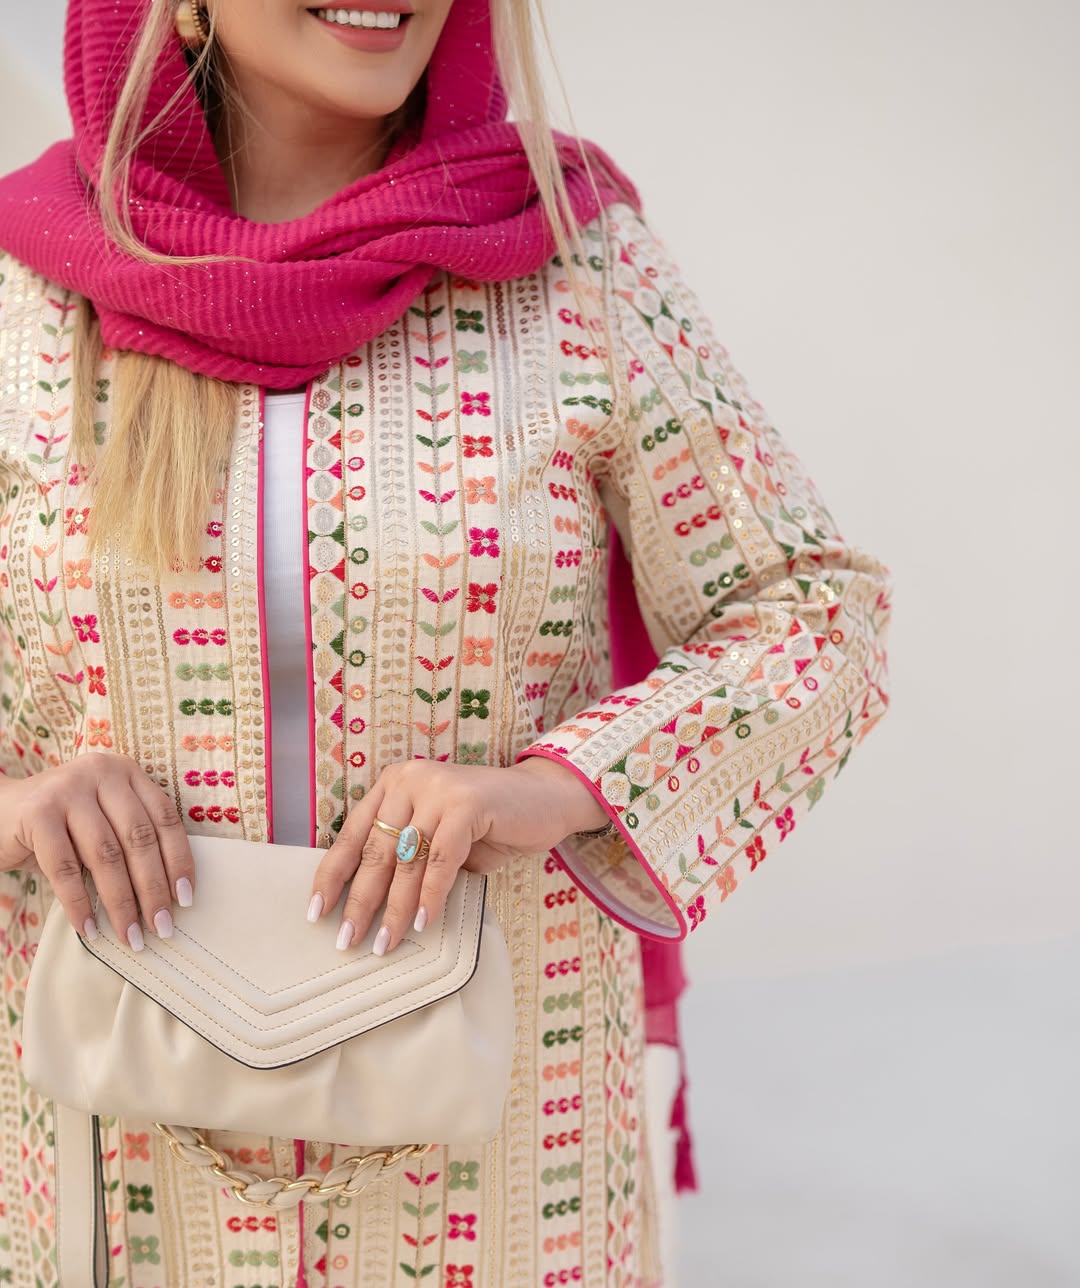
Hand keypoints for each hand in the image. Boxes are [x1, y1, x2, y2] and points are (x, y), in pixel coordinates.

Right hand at [0, 754, 195, 949]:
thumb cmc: (60, 827)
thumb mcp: (102, 825)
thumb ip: (130, 845)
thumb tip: (167, 898)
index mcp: (127, 773)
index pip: (165, 819)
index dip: (178, 861)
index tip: (185, 899)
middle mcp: (102, 773)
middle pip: (139, 839)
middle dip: (152, 889)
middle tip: (161, 928)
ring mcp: (69, 789)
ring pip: (106, 855)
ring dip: (121, 903)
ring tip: (129, 935)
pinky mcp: (38, 813)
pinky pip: (66, 868)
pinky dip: (79, 903)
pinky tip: (90, 928)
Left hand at [307, 756, 608, 955]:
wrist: (544, 799)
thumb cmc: (489, 823)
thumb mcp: (439, 835)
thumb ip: (409, 856)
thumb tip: (372, 906)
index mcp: (394, 784)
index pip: (353, 834)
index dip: (333, 876)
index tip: (316, 912)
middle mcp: (410, 779)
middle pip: (376, 850)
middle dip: (360, 901)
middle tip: (347, 940)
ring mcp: (439, 788)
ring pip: (407, 860)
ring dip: (395, 908)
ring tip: (386, 943)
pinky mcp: (468, 803)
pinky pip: (441, 860)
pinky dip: (431, 895)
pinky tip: (424, 921)